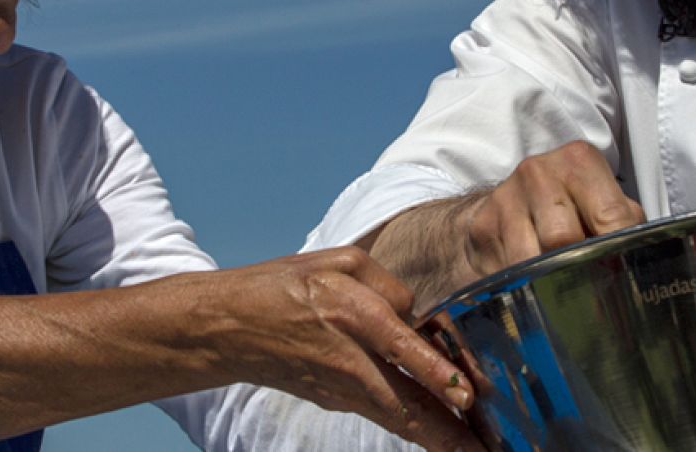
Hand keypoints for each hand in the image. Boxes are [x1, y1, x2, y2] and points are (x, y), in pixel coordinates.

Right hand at [203, 247, 478, 450]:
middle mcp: (348, 358)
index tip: (467, 395)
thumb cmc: (285, 286)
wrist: (229, 329)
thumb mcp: (338, 262)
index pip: (399, 345)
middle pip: (404, 403)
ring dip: (439, 439)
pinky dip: (416, 429)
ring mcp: (341, 388)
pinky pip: (384, 415)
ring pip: (398, 419)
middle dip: (447, 433)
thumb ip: (387, 285)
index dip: (434, 372)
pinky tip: (445, 438)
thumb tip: (419, 318)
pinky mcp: (336, 401)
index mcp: (349, 313)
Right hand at [459, 140, 644, 276]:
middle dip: (579, 268)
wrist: (507, 202)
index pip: (611, 216)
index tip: (624, 278)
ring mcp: (506, 198)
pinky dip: (523, 286)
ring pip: (531, 260)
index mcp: (579, 161)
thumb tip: (661, 262)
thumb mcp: (602, 204)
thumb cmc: (568, 205)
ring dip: (548, 283)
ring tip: (562, 293)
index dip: (620, 254)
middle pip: (564, 238)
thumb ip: (626, 224)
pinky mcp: (482, 225)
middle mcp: (538, 172)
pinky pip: (506, 271)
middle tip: (591, 289)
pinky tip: (532, 285)